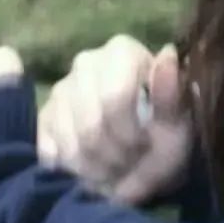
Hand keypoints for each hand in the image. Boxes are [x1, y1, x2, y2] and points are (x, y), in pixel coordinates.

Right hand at [37, 35, 194, 205]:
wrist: (146, 152)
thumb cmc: (166, 132)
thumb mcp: (178, 121)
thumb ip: (171, 93)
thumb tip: (167, 54)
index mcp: (122, 51)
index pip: (115, 97)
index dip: (129, 134)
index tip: (144, 148)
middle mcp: (86, 62)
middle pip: (90, 124)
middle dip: (112, 156)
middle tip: (130, 165)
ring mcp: (61, 89)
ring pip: (69, 142)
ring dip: (94, 168)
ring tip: (115, 171)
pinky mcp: (44, 116)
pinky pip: (50, 152)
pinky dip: (73, 170)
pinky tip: (92, 168)